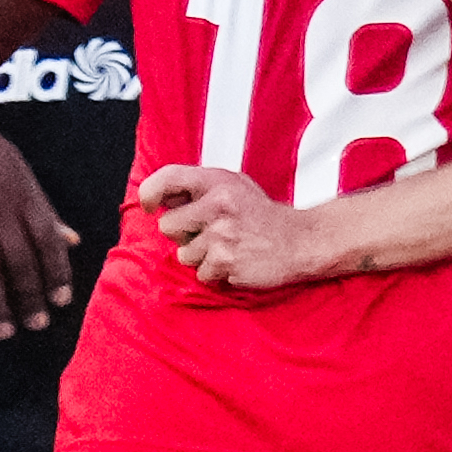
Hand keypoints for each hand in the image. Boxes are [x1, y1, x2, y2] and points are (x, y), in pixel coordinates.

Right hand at [0, 114, 80, 338]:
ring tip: (4, 331)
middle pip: (19, 260)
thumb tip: (73, 241)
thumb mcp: (20, 172)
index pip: (47, 240)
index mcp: (25, 194)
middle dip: (30, 297)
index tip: (62, 301)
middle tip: (37, 325)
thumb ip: (44, 209)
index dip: (57, 272)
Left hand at [143, 159, 340, 290]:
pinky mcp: (226, 260)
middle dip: (183, 235)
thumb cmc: (263, 216)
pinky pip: (201, 273)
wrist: (302, 242)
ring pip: (183, 254)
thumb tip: (162, 199)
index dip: (150, 192)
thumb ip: (201, 189)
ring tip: (227, 248)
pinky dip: (215, 273)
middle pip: (168, 225)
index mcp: (218, 181)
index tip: (149, 206)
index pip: (168, 177)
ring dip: (201, 257)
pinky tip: (236, 262)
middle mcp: (218, 204)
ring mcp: (222, 233)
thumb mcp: (236, 187)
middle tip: (209, 234)